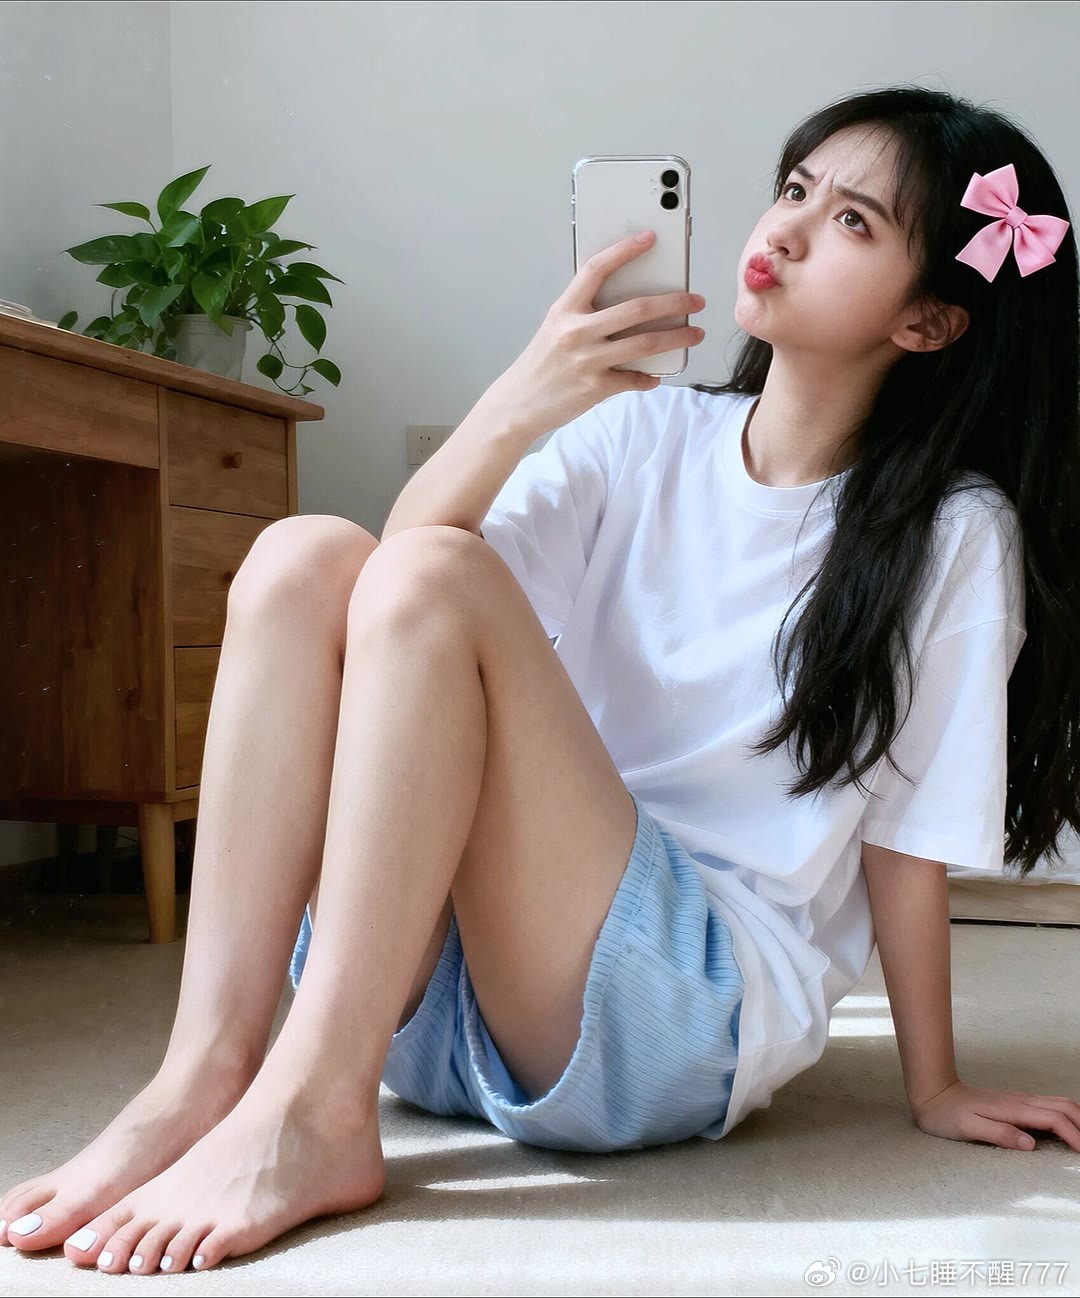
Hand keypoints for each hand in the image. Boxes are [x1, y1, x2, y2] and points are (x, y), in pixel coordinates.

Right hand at [482, 230, 706, 440]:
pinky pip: (635, 379)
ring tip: (695, 334)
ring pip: (645, 343)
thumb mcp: (555, 328)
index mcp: (565, 310)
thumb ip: (584, 314)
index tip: (650, 239)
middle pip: (636, 309)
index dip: (625, 250)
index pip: (597, 269)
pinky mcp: (596, 387)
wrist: (518, 404)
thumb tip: (628, 307)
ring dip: (677, 337)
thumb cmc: (540, 365)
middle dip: (674, 302)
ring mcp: (588, 360)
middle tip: (695, 300)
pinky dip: (650, 377)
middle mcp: (577, 331)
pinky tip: (656, 375)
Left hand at [911, 1080, 1079, 1150]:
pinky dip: (1066, 1118)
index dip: (1075, 1136)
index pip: (1055, 1119)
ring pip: (1059, 1104)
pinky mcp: (1017, 1105)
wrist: (933, 1093)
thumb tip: (1030, 1144)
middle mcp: (1020, 1101)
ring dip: (1078, 1119)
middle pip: (1065, 1106)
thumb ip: (999, 1134)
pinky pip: (1049, 1108)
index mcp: (1013, 1109)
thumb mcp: (967, 1128)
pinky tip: (1068, 1131)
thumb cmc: (947, 1114)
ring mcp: (1020, 1101)